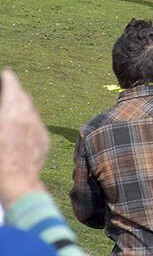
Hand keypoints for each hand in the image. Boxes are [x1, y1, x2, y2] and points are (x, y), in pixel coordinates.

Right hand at [0, 70, 49, 207]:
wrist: (17, 181)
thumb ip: (2, 116)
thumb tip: (5, 112)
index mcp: (11, 114)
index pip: (12, 88)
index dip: (9, 80)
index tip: (7, 74)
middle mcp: (28, 117)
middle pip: (23, 98)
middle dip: (16, 93)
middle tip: (10, 90)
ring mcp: (38, 128)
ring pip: (32, 111)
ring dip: (23, 107)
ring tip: (14, 109)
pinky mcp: (44, 140)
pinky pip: (36, 125)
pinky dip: (29, 122)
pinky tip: (22, 129)